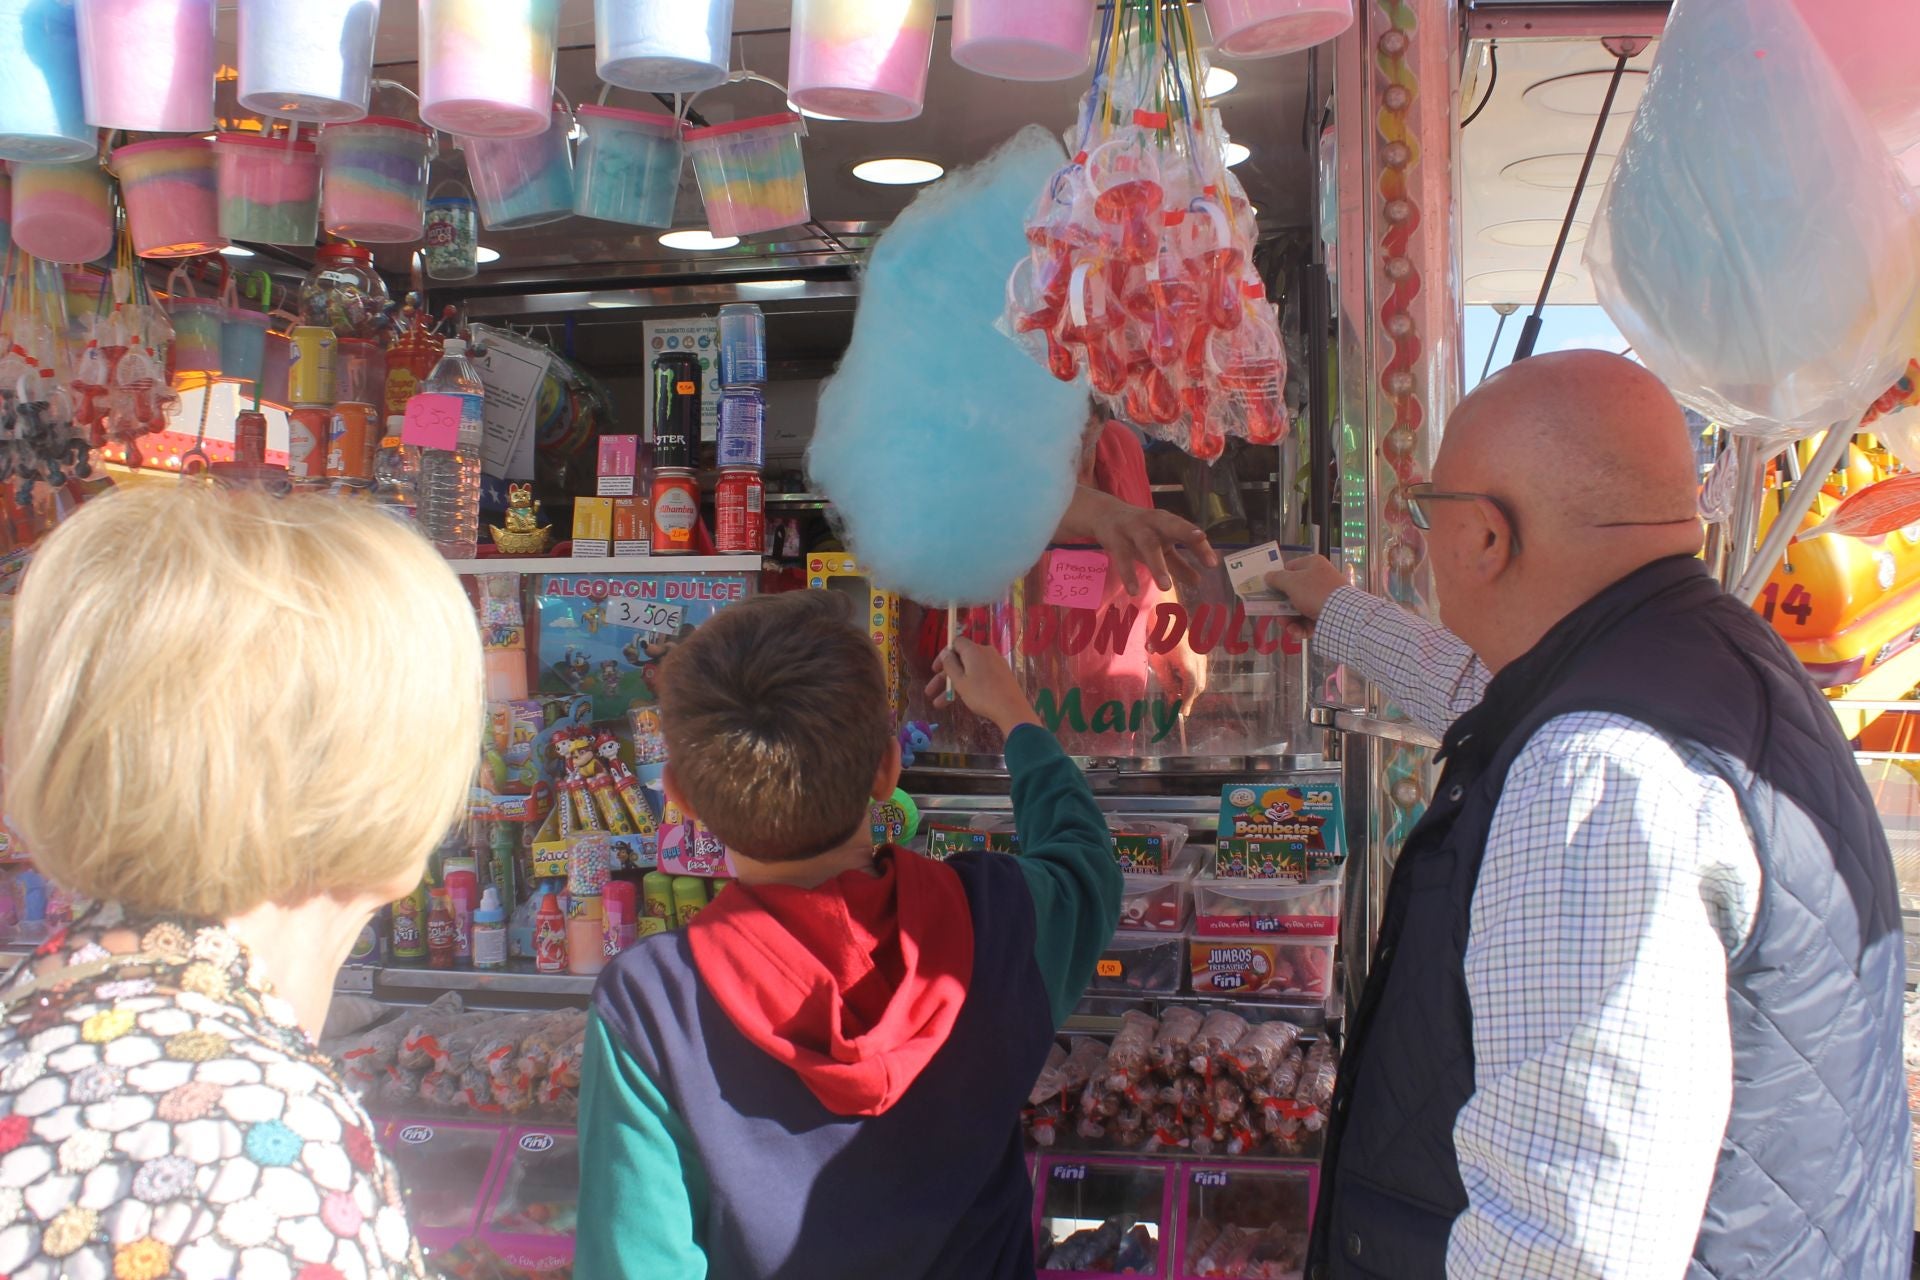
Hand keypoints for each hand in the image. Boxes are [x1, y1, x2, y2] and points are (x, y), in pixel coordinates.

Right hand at [925, 639, 1040, 736]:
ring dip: (954, 686)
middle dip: (944, 677)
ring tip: (940, 705)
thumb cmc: (982, 694)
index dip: (943, 655)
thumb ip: (950, 665)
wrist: (1011, 709)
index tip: (935, 670)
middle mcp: (985, 652)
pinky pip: (980, 675)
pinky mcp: (1001, 674)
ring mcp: (995, 663)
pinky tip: (959, 700)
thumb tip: (946, 653)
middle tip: (931, 692)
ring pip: (969, 671)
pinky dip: (968, 685)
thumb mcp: (960, 681)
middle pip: (961, 660)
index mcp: (974, 650)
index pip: (956, 643)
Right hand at [1060, 486, 1217, 594]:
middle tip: (1201, 540)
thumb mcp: (1160, 546)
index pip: (1187, 533)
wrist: (1104, 515)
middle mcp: (1152, 523)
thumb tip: (1198, 582)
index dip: (1200, 546)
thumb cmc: (1140, 533)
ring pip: (1147, 544)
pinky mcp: (1115, 540)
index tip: (1213, 563)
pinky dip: (1128, 573)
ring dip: (1157, 564)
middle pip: (1170, 525)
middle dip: (1185, 531)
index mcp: (1166, 522)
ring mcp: (1132, 529)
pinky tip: (1134, 591)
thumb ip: (1178, 564)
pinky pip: (1122, 558)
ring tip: (1166, 587)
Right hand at [1264, 555, 1346, 623]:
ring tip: (1288, 628)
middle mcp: (1320, 578)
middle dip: (1283, 608)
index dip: (1278, 580)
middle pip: (1293, 592)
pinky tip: (1297, 633)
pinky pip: (1310, 619)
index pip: (1290, 568)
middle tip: (1278, 616)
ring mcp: (1325, 597)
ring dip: (1290, 620)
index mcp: (1313, 564)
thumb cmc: (1314, 592)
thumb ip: (1276, 578)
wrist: (1341, 614)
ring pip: (1300, 609)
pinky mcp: (1328, 614)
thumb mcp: (1291, 582)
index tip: (1270, 592)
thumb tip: (1267, 577)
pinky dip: (1302, 627)